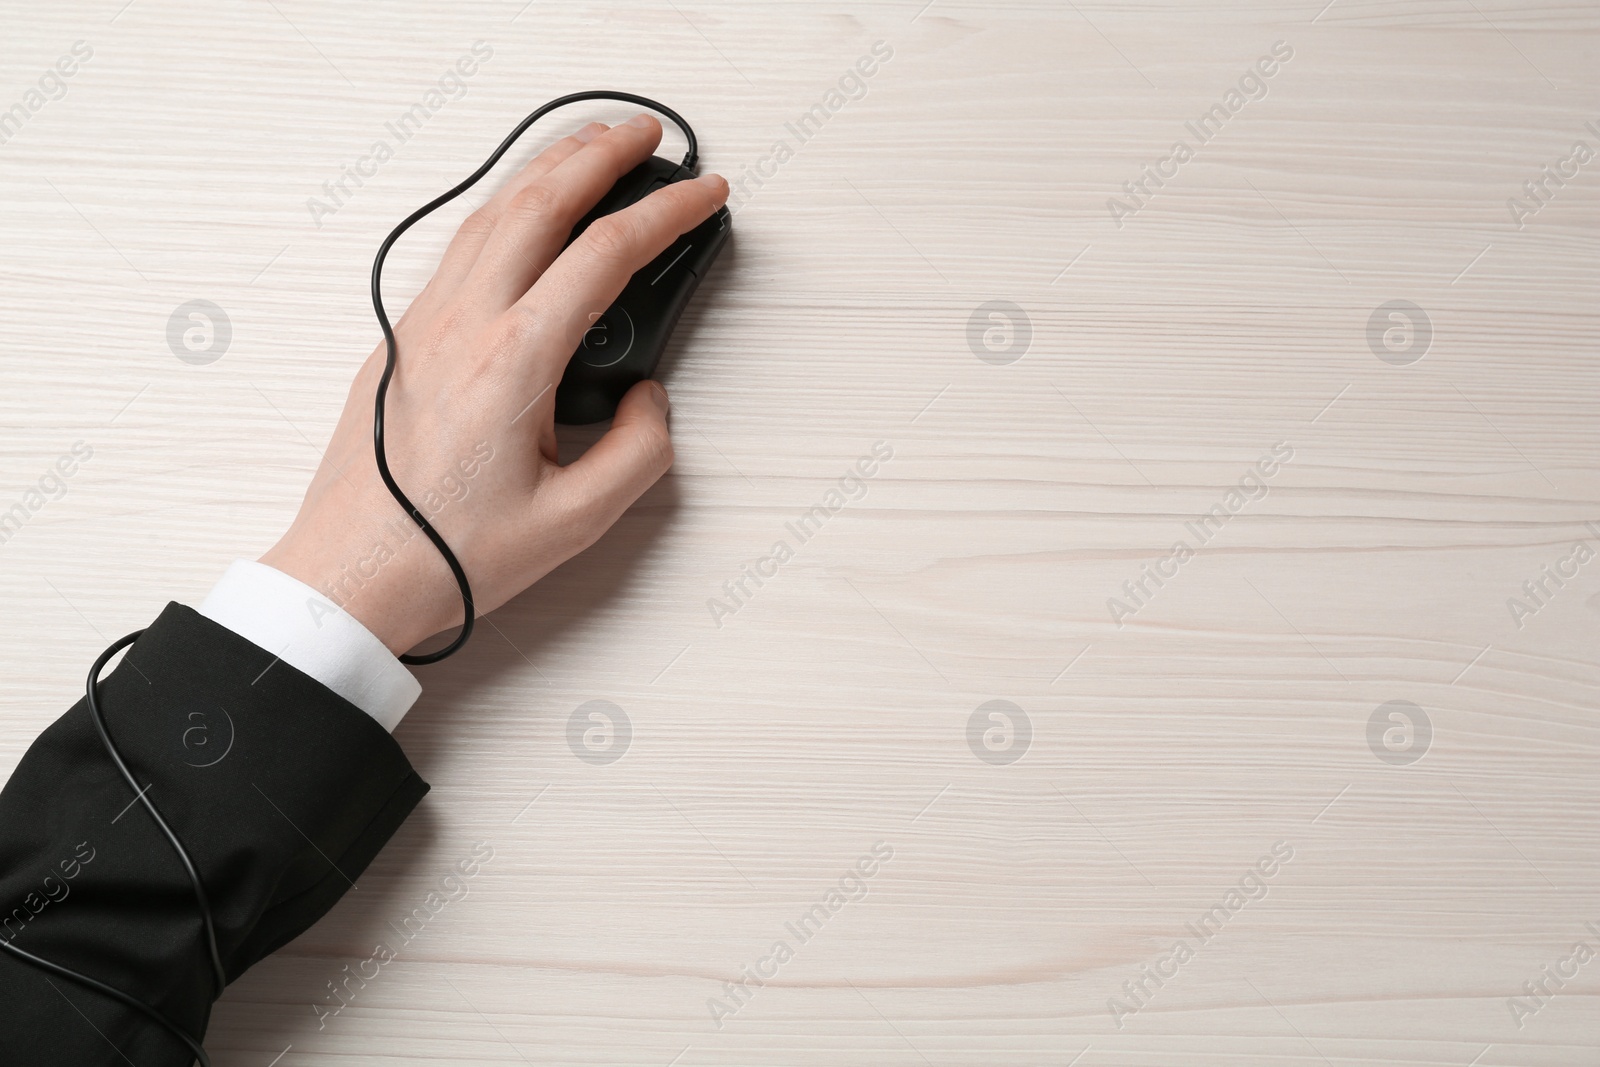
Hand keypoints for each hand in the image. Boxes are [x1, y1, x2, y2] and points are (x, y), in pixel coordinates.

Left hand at [259, 114, 728, 655]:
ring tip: (588, 147)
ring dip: (545, 168)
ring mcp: (422, 325)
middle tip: (647, 134)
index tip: (703, 195)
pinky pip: (458, 246)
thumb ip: (637, 452)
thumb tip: (647, 400)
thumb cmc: (446, 555)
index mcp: (513, 362)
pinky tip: (521, 212)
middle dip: (600, 153)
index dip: (665, 214)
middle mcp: (462, 325)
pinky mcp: (400, 340)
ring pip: (489, 212)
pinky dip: (503, 207)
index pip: (605, 254)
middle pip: (538, 201)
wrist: (351, 576)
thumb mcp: (574, 522)